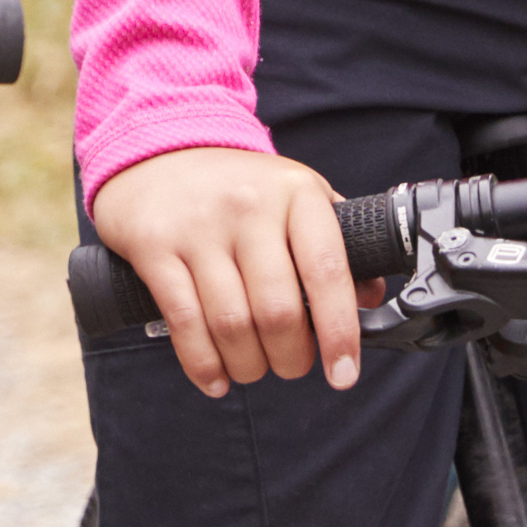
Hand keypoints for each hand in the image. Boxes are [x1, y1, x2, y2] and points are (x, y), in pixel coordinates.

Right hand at [90, 145, 359, 400]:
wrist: (157, 148)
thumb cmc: (239, 185)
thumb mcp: (296, 195)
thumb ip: (337, 241)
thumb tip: (370, 298)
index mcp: (295, 192)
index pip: (326, 270)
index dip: (339, 331)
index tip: (344, 373)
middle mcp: (249, 206)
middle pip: (278, 310)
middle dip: (290, 357)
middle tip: (291, 365)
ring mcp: (199, 227)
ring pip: (232, 324)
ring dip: (248, 365)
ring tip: (253, 368)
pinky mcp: (156, 246)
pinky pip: (184, 323)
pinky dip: (203, 364)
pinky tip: (215, 378)